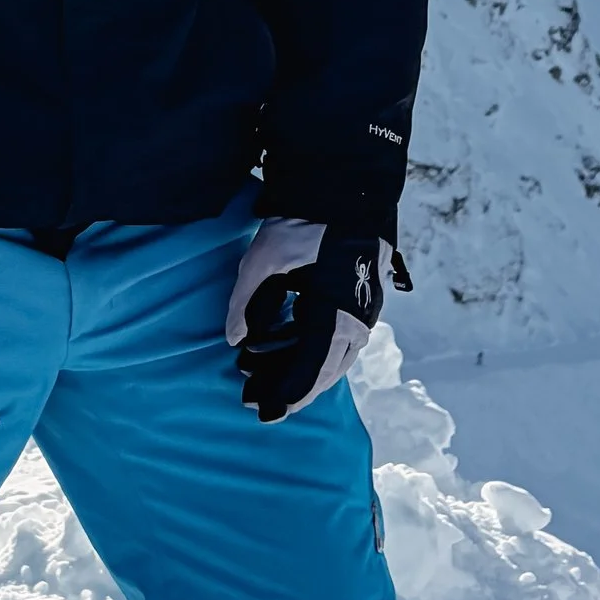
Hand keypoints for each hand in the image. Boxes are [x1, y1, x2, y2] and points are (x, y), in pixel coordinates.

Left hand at [226, 220, 388, 423]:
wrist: (347, 187)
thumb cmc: (304, 223)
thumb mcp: (263, 260)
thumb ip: (245, 304)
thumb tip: (233, 340)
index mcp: (334, 316)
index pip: (309, 371)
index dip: (285, 394)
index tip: (263, 411)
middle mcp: (357, 321)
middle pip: (327, 372)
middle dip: (294, 389)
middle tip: (263, 401)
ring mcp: (365, 311)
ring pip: (338, 357)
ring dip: (306, 370)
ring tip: (271, 377)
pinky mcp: (364, 298)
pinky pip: (343, 339)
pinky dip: (318, 350)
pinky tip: (293, 348)